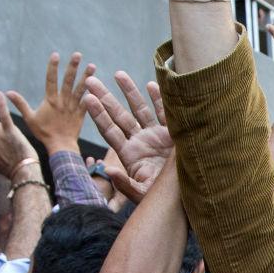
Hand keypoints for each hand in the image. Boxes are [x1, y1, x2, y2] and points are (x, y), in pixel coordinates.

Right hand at [20, 51, 95, 153]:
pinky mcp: (82, 113)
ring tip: (92, 65)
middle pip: (68, 81)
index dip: (52, 67)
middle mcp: (63, 101)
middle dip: (72, 67)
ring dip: (86, 76)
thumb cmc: (43, 133)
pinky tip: (98, 85)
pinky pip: (88, 102)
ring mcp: (73, 107)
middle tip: (77, 54)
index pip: (51, 80)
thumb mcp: (29, 118)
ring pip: (80, 89)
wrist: (60, 146)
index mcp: (50, 100)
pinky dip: (93, 94)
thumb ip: (20, 104)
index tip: (55, 55)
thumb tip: (7, 92)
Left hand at [83, 70, 172, 202]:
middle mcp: (139, 141)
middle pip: (118, 115)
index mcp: (129, 154)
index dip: (98, 115)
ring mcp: (155, 135)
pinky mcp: (172, 132)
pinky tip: (150, 85)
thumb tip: (108, 171)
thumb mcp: (141, 194)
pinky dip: (158, 99)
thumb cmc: (163, 198)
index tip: (86, 99)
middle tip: (90, 80)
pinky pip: (163, 112)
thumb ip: (124, 185)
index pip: (109, 130)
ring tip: (118, 74)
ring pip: (139, 109)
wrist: (187, 194)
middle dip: (105, 97)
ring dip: (129, 91)